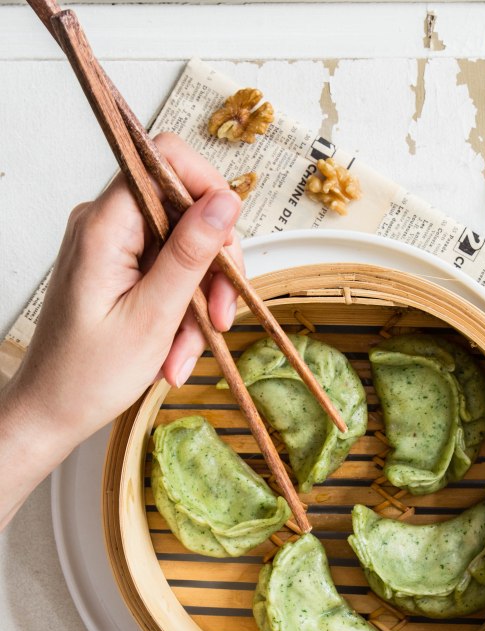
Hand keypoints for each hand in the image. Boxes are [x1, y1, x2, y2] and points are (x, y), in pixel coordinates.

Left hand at [0, 132, 241, 528]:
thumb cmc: (86, 375)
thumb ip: (190, 254)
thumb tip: (225, 201)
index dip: (209, 190)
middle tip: (219, 317)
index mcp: (105, 226)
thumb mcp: (152, 317)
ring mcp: (112, 247)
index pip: (167, 159)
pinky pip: (167, 275)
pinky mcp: (119, 270)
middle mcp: (106, 225)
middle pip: (185, 211)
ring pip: (183, 251)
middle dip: (212, 268)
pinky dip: (180, 313)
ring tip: (183, 354)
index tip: (228, 243)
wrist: (51, 411)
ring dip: (197, 304)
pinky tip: (172, 352)